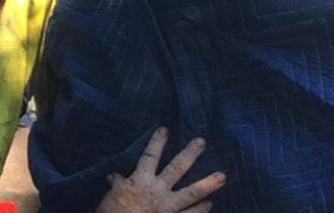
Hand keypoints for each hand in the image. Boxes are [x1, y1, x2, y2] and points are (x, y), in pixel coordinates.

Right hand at [96, 127, 225, 212]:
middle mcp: (158, 191)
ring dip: (208, 185)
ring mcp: (168, 208)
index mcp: (140, 180)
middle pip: (176, 168)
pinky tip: (210, 205)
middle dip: (190, 154)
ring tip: (222, 176)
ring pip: (191, 194)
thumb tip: (113, 176)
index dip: (157, 142)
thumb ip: (117, 185)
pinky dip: (201, 211)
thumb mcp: (111, 196)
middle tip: (202, 142)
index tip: (165, 129)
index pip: (150, 156)